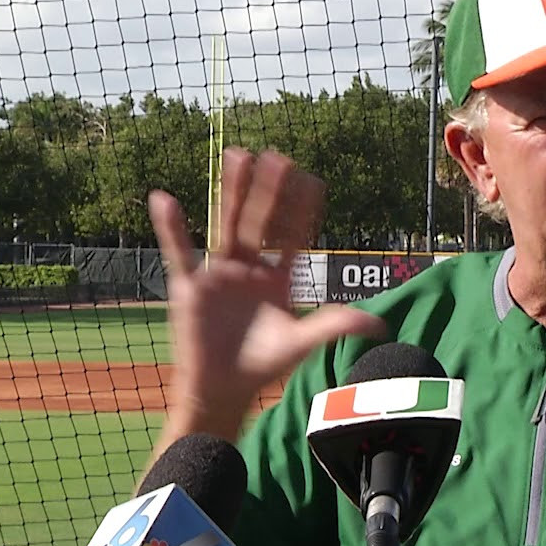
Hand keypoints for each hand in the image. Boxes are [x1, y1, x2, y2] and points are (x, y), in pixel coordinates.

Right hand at [148, 147, 384, 438]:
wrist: (223, 389)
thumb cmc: (263, 365)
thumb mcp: (303, 341)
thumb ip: (337, 325)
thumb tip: (380, 323)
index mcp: (278, 277)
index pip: (292, 234)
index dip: (301, 208)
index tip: (311, 178)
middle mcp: (250, 268)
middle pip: (261, 220)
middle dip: (270, 190)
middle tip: (279, 156)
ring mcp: (220, 273)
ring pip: (228, 223)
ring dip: (233, 191)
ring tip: (239, 156)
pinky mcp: (190, 285)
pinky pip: (179, 250)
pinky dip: (172, 226)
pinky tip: (165, 198)